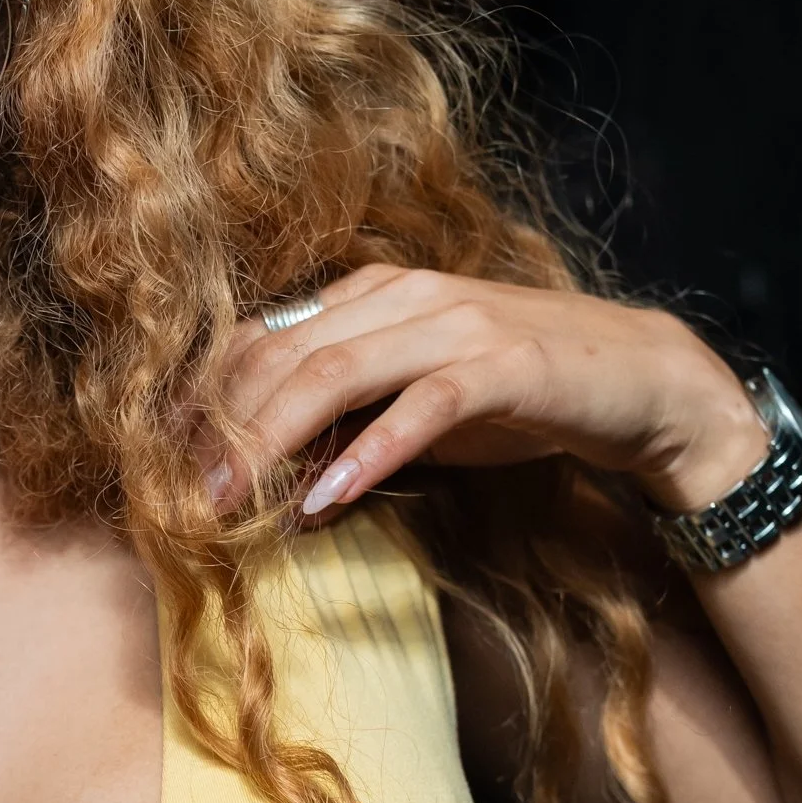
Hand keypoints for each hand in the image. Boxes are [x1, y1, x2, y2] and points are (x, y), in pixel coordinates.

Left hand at [200, 264, 771, 521]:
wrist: (637, 382)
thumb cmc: (515, 396)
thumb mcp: (408, 406)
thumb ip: (340, 423)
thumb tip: (264, 477)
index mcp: (365, 295)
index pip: (257, 340)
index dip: (202, 404)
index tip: (164, 467)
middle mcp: (398, 295)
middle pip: (276, 357)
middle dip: (219, 432)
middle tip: (182, 502)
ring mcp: (450, 324)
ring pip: (330, 375)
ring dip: (269, 445)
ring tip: (231, 507)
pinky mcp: (500, 365)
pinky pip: (418, 408)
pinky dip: (366, 456)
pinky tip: (325, 504)